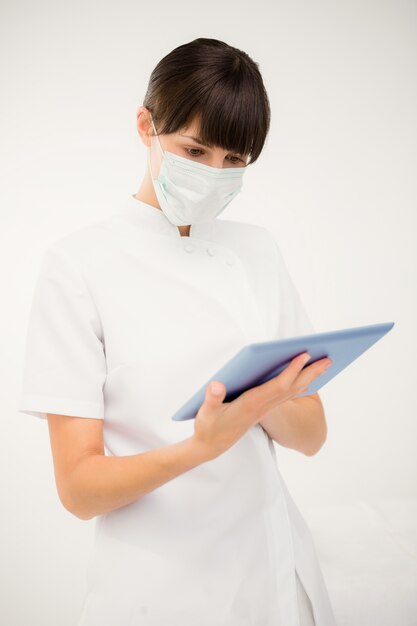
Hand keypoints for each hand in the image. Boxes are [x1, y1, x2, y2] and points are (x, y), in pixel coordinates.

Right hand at [191, 352, 331, 460]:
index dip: (292, 370)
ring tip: (324, 364)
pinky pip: (287, 396)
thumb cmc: (208, 428)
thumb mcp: (206, 413)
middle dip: (311, 373)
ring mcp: (265, 409)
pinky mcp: (263, 411)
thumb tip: (218, 385)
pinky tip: (306, 379)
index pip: (278, 385)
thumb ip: (212, 398)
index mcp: (252, 404)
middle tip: (330, 359)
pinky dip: (299, 385)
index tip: (305, 355)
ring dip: (309, 378)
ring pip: (293, 391)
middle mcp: (263, 407)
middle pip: (293, 388)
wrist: (209, 447)